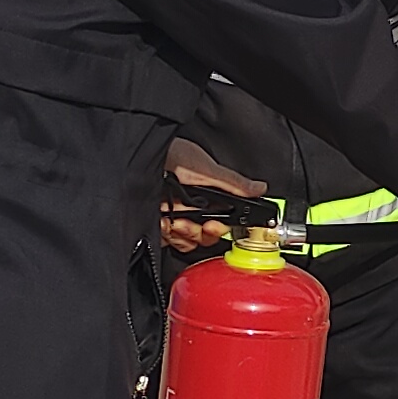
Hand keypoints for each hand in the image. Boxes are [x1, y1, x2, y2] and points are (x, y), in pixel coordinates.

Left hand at [160, 136, 272, 255]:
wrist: (137, 159)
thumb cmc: (170, 156)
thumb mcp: (205, 168)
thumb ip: (234, 183)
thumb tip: (260, 189)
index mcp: (207, 196)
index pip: (221, 222)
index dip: (219, 228)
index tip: (213, 225)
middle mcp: (190, 207)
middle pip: (203, 236)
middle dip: (196, 231)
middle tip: (186, 222)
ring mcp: (172, 217)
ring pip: (185, 242)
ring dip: (179, 233)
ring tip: (170, 218)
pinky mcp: (155, 225)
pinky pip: (166, 241)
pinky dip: (164, 234)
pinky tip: (159, 220)